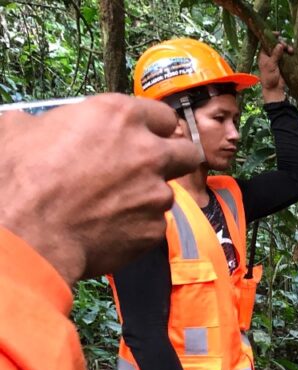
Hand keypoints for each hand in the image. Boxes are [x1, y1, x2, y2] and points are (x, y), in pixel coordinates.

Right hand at [0, 94, 199, 285]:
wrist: (30, 234)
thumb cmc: (22, 179)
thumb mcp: (20, 130)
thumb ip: (47, 123)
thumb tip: (37, 125)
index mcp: (119, 117)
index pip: (163, 116)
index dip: (153, 128)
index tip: (145, 137)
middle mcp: (148, 152)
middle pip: (185, 151)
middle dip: (173, 159)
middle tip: (149, 168)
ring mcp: (157, 193)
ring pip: (166, 192)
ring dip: (147, 196)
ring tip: (112, 204)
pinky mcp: (155, 228)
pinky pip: (152, 224)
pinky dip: (136, 226)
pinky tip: (109, 228)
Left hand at [259, 40, 291, 102]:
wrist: (274, 89)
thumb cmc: (269, 77)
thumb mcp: (271, 65)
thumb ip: (275, 54)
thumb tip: (280, 45)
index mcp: (263, 54)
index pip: (266, 41)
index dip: (271, 36)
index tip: (278, 34)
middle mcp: (269, 55)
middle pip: (276, 44)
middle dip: (282, 43)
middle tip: (286, 46)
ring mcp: (276, 59)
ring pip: (282, 49)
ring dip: (287, 48)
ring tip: (291, 51)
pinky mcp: (282, 63)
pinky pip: (286, 55)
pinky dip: (289, 53)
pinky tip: (292, 53)